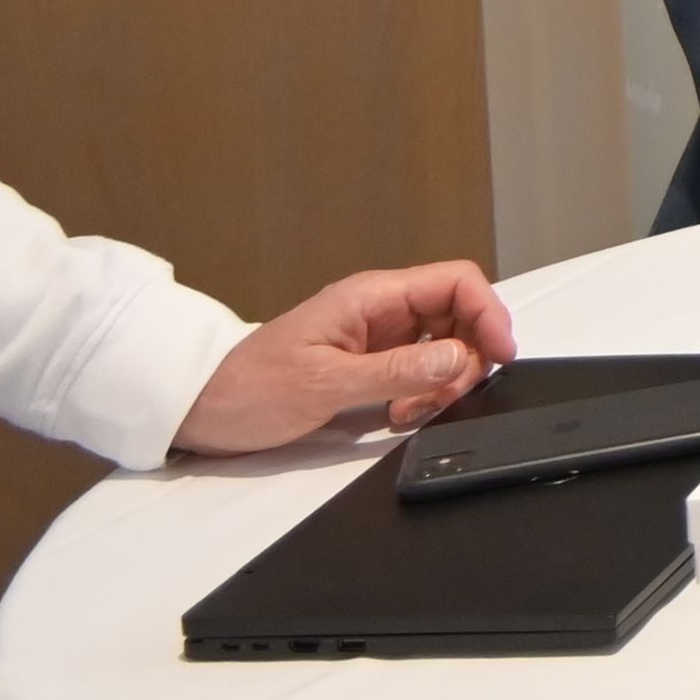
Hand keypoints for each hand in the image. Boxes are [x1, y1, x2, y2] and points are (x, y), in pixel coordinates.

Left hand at [173, 262, 514, 455]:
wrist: (198, 408)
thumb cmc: (249, 388)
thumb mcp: (324, 384)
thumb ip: (396, 371)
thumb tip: (460, 358)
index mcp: (372, 297)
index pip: (456, 283)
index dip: (488, 314)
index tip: (501, 356)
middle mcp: (380, 311)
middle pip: (458, 316)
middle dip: (467, 357)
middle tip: (449, 399)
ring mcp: (375, 338)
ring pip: (444, 345)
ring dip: (445, 380)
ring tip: (417, 412)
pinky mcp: (368, 365)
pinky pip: (418, 370)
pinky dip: (423, 394)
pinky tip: (401, 415)